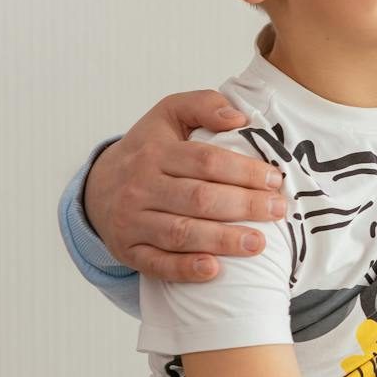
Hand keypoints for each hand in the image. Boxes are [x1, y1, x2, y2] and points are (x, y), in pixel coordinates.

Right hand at [82, 91, 288, 282]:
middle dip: (243, 205)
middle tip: (277, 210)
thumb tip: (239, 118)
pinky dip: (185, 269)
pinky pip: (156, 264)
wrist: (98, 186)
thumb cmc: (147, 149)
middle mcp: (140, 186)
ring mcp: (131, 221)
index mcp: (155, 151)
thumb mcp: (169, 115)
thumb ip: (204, 105)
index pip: (206, 161)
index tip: (274, 180)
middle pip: (198, 198)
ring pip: (180, 233)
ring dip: (222, 240)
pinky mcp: (128, 250)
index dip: (244, 171)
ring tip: (258, 243)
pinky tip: (214, 270)